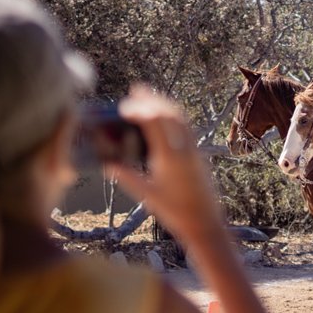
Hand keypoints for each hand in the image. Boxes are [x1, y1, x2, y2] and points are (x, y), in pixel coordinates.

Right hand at [109, 86, 222, 245]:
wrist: (205, 224)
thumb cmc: (175, 213)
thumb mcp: (146, 195)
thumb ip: (126, 177)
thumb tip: (107, 164)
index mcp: (169, 158)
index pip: (154, 123)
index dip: (140, 109)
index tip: (125, 104)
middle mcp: (185, 150)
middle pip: (170, 114)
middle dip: (153, 98)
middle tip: (137, 88)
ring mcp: (195, 151)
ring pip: (181, 119)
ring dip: (166, 104)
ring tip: (151, 97)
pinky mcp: (200, 156)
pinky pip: (188, 129)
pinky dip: (176, 117)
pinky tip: (167, 118)